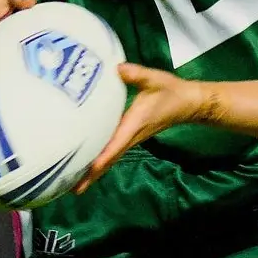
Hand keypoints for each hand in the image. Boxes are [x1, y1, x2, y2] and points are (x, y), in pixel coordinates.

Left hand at [72, 64, 205, 192]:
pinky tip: (87, 163)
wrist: (187, 103)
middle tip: (70, 189)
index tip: (85, 173)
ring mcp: (131, 139)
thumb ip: (136, 74)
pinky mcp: (131, 136)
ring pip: (110, 159)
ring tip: (73, 182)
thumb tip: (117, 68)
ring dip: (93, 171)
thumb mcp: (154, 79)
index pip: (114, 146)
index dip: (100, 160)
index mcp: (134, 125)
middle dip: (91, 175)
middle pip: (108, 160)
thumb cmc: (170, 91)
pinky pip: (112, 152)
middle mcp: (131, 136)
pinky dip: (100, 160)